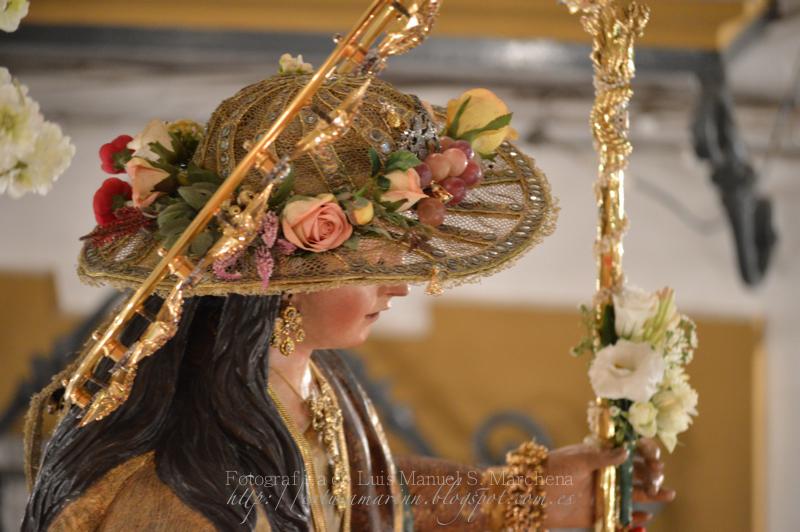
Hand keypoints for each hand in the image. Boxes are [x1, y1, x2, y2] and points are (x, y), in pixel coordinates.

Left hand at [542, 438, 675, 528]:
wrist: (533, 492)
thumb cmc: (554, 469)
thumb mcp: (578, 459)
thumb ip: (602, 457)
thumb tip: (626, 451)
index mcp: (602, 458)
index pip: (630, 454)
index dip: (645, 455)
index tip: (654, 457)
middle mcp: (607, 476)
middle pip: (638, 476)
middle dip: (652, 475)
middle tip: (660, 478)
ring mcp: (605, 495)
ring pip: (634, 496)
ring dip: (651, 496)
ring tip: (668, 494)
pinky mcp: (600, 514)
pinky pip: (621, 518)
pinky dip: (634, 518)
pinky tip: (646, 516)